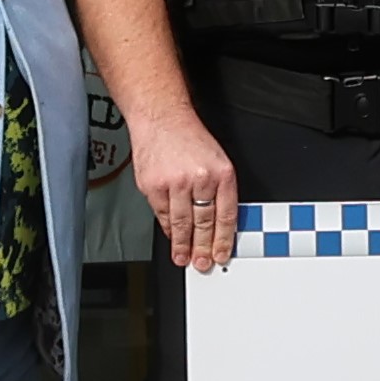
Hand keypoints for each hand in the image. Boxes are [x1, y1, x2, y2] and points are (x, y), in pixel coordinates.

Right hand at [129, 106, 241, 276]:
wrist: (161, 118)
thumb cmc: (189, 138)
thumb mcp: (217, 160)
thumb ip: (220, 191)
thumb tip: (220, 226)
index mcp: (221, 172)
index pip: (226, 216)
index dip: (224, 240)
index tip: (221, 254)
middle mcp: (200, 178)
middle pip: (204, 223)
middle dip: (203, 248)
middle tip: (203, 263)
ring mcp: (175, 183)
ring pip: (182, 223)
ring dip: (183, 245)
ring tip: (184, 258)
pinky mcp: (153, 186)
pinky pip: (162, 215)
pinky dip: (168, 229)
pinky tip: (171, 237)